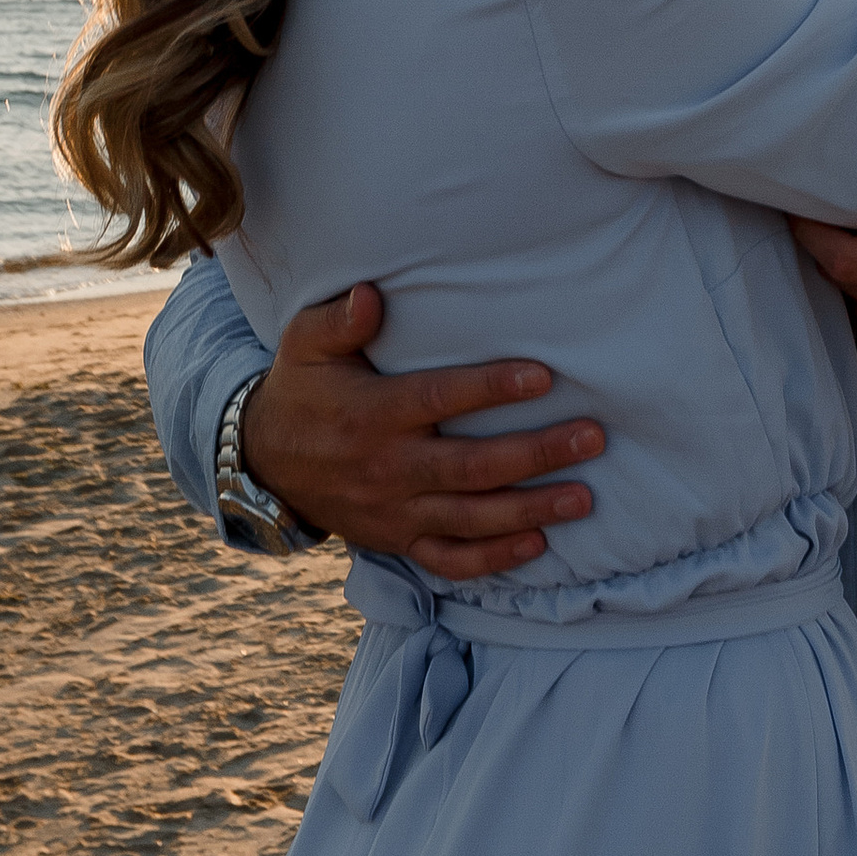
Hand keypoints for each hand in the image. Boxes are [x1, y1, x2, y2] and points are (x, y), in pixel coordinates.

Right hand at [238, 283, 606, 578]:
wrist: (263, 463)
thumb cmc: (301, 390)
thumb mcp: (303, 344)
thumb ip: (339, 320)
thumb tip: (372, 296)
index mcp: (372, 413)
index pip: (441, 400)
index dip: (491, 389)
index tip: (544, 377)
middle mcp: (388, 467)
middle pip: (473, 466)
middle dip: (538, 453)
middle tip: (592, 438)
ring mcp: (394, 511)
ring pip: (472, 518)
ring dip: (532, 510)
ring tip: (584, 496)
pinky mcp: (397, 540)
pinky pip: (449, 558)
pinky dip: (493, 559)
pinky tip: (537, 545)